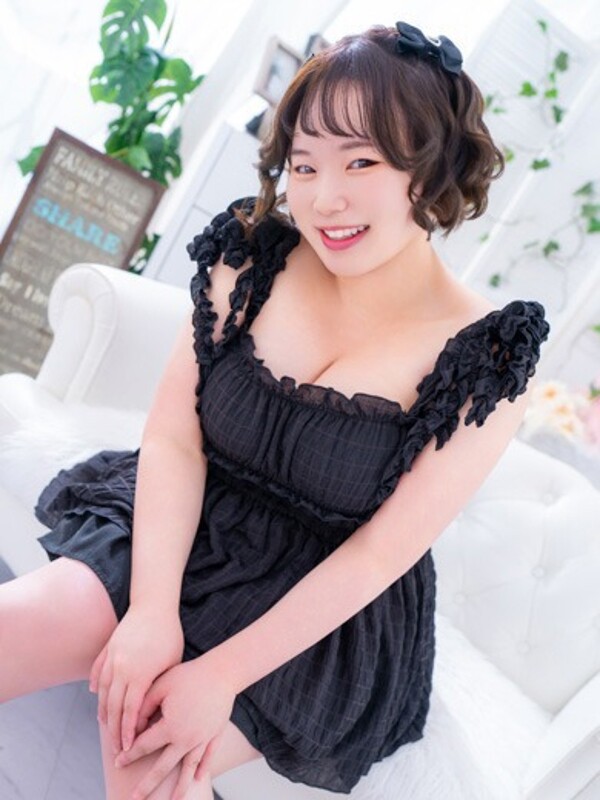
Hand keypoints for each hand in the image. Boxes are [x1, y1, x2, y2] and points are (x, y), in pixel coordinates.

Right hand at [89, 604, 183, 755]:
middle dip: (113, 729)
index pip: (129, 711)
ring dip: (102, 709)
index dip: (127, 731)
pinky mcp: (108, 648)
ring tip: (104, 724)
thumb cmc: (169, 634)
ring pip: (101, 691)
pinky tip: (94, 694)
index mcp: (138, 675)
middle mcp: (121, 669)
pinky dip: (95, 685)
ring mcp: (112, 658)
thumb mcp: (171, 663)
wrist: (154, 605)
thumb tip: (153, 710)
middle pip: (112, 706)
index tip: (127, 747)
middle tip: (115, 746)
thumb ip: (158, 687)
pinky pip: (98, 671)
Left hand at [114, 656, 235, 799]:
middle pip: (163, 767)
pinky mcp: (216, 734)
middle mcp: (186, 739)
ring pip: (188, 768)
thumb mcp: (161, 686)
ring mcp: (203, 739)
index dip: (129, 754)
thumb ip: (143, 706)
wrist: (223, 671)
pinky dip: (203, 768)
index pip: (144, 745)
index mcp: (171, 727)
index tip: (117, 763)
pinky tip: (198, 779)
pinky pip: (208, 756)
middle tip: (134, 799)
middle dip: (147, 784)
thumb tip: (132, 727)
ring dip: (180, 787)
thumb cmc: (189, 675)